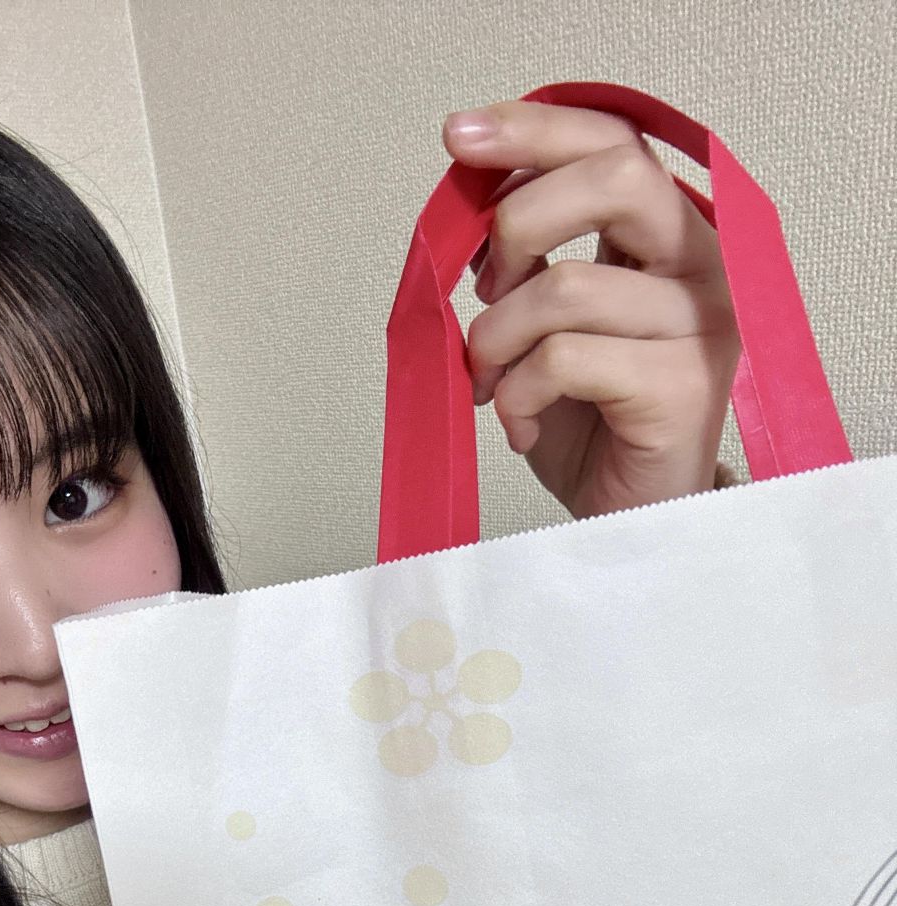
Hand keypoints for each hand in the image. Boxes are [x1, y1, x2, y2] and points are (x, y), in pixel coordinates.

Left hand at [441, 99, 741, 520]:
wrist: (626, 519)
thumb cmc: (589, 425)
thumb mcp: (545, 324)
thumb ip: (529, 259)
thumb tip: (470, 198)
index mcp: (668, 238)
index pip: (615, 142)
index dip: (536, 128)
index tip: (460, 138)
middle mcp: (702, 266)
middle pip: (615, 177)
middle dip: (521, 221)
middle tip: (484, 286)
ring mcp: (701, 325)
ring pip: (566, 287)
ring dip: (497, 337)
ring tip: (490, 381)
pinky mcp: (683, 388)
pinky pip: (565, 359)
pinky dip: (518, 394)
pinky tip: (521, 425)